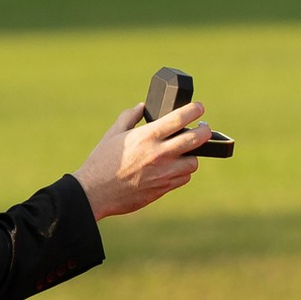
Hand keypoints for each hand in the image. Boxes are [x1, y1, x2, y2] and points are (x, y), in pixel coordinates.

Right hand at [74, 97, 211, 220]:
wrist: (95, 193)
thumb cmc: (101, 162)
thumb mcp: (113, 134)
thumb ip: (129, 117)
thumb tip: (141, 107)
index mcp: (147, 137)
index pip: (179, 119)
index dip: (194, 110)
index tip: (199, 107)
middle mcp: (159, 154)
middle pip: (195, 140)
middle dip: (205, 132)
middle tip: (205, 129)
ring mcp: (163, 173)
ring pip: (193, 163)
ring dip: (191, 156)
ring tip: (184, 152)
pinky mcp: (162, 189)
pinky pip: (183, 179)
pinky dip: (182, 172)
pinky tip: (174, 168)